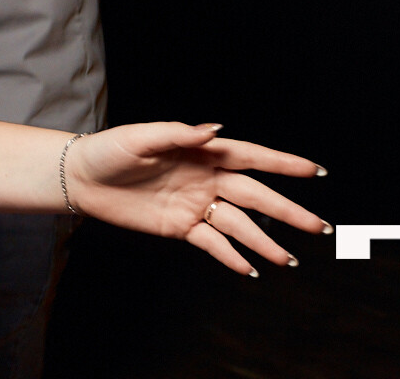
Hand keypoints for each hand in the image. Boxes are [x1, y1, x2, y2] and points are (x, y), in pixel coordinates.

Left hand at [66, 123, 327, 275]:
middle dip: (288, 211)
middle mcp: (205, 179)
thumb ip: (178, 134)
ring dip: (265, 241)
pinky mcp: (180, 226)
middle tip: (320, 227)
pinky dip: (231, 256)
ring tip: (290, 260)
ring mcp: (195, 204)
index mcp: (200, 153)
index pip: (250, 157)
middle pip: (255, 196)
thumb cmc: (107, 150)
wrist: (79, 178)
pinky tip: (251, 269)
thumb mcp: (138, 137)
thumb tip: (215, 130)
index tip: (314, 171)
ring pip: (239, 224)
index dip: (282, 163)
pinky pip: (212, 243)